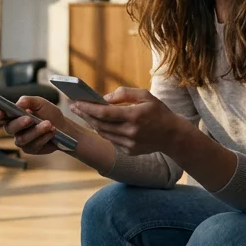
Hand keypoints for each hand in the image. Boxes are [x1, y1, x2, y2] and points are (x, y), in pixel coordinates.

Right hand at [0, 96, 69, 154]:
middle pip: (9, 128)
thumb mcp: (40, 102)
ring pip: (22, 138)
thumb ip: (28, 101)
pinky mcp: (30, 149)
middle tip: (30, 119)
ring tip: (48, 124)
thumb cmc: (49, 113)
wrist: (63, 127)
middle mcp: (14, 128)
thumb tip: (18, 104)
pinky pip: (33, 145)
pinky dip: (43, 137)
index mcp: (13, 115)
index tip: (0, 113)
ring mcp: (21, 140)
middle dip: (20, 123)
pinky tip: (51, 132)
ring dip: (36, 131)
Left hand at [69, 88, 185, 156]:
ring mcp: (129, 144)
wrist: (172, 135)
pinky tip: (97, 123)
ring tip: (83, 113)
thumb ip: (124, 93)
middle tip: (73, 107)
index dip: (88, 108)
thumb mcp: (145, 95)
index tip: (76, 102)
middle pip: (99, 124)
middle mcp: (131, 132)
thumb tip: (104, 98)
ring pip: (103, 133)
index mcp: (134, 116)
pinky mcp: (129, 151)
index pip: (104, 113)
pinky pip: (111, 140)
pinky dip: (102, 131)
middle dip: (84, 114)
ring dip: (91, 123)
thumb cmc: (158, 111)